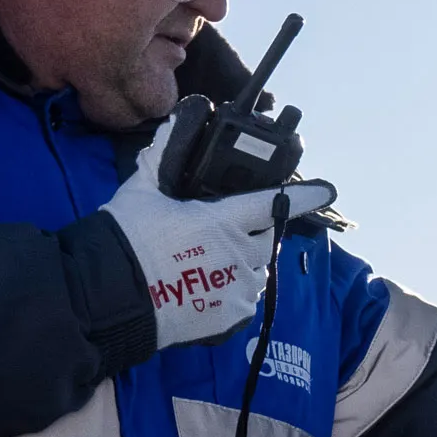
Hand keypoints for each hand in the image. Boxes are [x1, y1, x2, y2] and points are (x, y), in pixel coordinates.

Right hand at [107, 122, 335, 350]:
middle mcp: (239, 254)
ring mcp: (238, 288)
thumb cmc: (125, 239)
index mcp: (223, 220)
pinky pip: (246, 300)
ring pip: (257, 270)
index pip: (273, 203)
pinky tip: (208, 288)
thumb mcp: (143, 190)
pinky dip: (234, 292)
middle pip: (266, 238)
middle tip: (222, 234)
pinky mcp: (231, 317)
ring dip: (244, 263)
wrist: (108, 297)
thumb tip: (178, 119)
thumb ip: (165, 156)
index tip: (327, 191)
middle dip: (253, 233)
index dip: (304, 196)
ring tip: (208, 264)